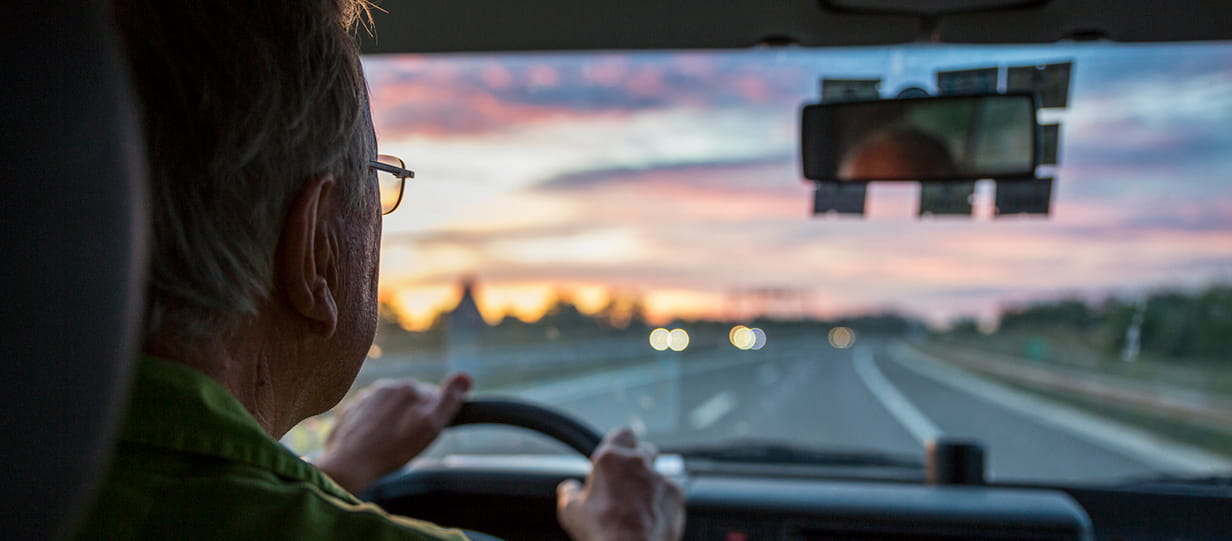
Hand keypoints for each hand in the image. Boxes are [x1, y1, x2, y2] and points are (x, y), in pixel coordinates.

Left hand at [315, 373, 471, 493]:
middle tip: (407, 443)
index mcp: (408, 387)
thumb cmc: (393, 449)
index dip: (433, 418)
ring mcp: (365, 397)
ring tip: (388, 445)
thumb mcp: (430, 427)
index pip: (433, 397)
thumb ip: (449, 400)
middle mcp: (386, 385)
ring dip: (393, 421)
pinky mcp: (350, 411)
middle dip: (413, 417)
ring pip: (389, 408)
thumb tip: (465, 376)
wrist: (348, 465)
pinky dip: (373, 427)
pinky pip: (369, 416)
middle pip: (410, 402)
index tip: (425, 434)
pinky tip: (372, 444)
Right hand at [556, 428, 684, 540]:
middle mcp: (638, 462)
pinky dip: (664, 498)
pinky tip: (653, 513)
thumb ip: (569, 491)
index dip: (620, 443)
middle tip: (626, 482)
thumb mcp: (571, 511)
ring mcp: (660, 476)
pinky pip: (671, 489)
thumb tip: (570, 488)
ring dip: (651, 481)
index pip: (622, 433)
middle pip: (643, 450)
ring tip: (640, 503)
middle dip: (637, 462)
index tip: (617, 455)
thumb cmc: (600, 532)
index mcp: (610, 458)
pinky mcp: (676, 493)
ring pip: (658, 470)